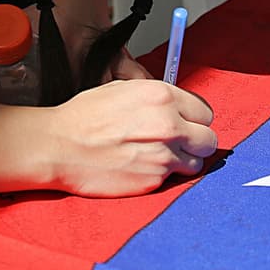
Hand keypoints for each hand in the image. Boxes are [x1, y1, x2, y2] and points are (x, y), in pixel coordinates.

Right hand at [49, 79, 217, 196]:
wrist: (60, 146)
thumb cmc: (85, 116)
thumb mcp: (124, 89)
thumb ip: (157, 98)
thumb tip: (177, 106)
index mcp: (162, 96)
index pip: (205, 112)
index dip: (194, 118)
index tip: (187, 123)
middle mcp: (169, 124)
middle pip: (209, 139)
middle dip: (196, 141)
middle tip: (180, 142)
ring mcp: (163, 155)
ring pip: (197, 162)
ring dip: (184, 160)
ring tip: (161, 156)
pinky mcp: (154, 180)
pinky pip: (174, 178)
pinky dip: (165, 174)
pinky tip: (144, 166)